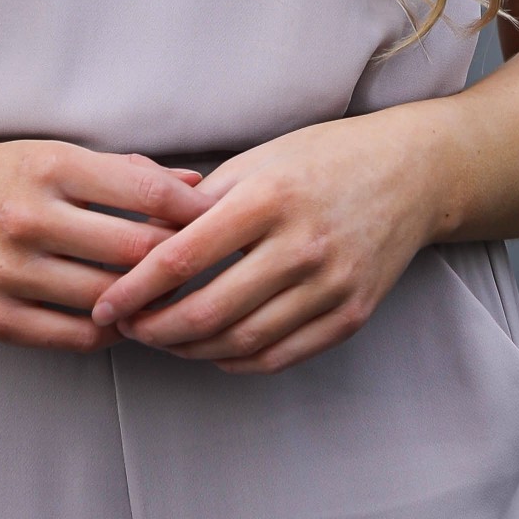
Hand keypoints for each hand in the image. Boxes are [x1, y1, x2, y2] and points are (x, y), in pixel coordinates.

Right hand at [0, 139, 202, 352]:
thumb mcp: (45, 155)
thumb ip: (121, 171)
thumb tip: (191, 184)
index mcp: (47, 167)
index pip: (145, 193)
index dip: (191, 211)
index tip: (213, 220)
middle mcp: (28, 218)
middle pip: (135, 250)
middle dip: (177, 262)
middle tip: (200, 267)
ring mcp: (9, 272)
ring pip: (108, 298)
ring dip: (144, 302)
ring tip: (165, 298)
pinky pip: (72, 336)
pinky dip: (106, 332)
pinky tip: (118, 320)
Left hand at [89, 111, 449, 375]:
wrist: (412, 173)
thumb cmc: (325, 158)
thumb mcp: (260, 159)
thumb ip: (200, 198)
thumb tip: (136, 227)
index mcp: (270, 197)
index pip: (184, 256)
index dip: (136, 287)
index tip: (105, 304)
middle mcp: (302, 245)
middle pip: (210, 311)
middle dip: (157, 330)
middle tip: (129, 328)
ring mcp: (331, 285)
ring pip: (243, 341)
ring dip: (191, 350)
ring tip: (164, 340)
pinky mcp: (351, 314)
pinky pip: (282, 355)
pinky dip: (238, 361)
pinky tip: (213, 350)